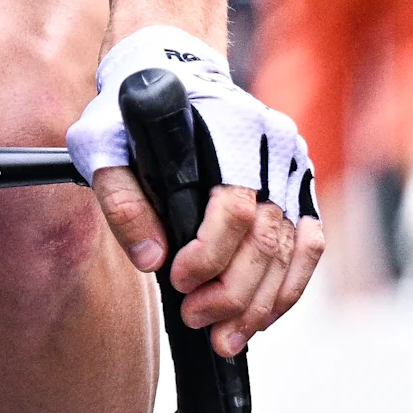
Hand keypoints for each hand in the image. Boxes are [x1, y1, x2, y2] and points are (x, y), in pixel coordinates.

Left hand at [73, 28, 324, 357]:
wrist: (169, 74)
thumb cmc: (132, 115)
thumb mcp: (103, 145)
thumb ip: (122, 200)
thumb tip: (151, 258)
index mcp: (229, 130)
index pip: (233, 209)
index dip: (210, 256)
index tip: (179, 283)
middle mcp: (273, 147)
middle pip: (267, 237)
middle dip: (234, 293)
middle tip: (199, 322)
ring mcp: (293, 167)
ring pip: (294, 249)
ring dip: (263, 303)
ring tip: (228, 338)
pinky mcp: (299, 185)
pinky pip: (308, 245)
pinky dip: (288, 287)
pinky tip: (260, 316)